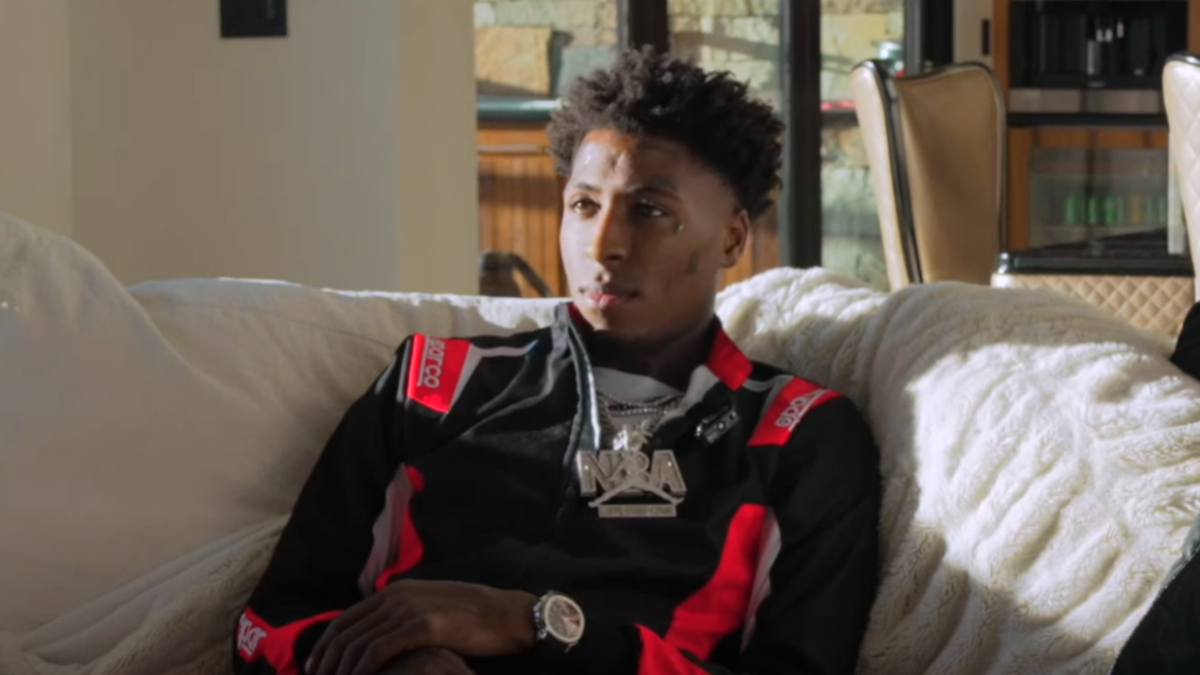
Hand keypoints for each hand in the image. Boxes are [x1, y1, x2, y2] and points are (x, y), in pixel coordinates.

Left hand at [307, 579, 536, 674]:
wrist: (507, 614)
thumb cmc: (474, 618)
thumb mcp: (433, 608)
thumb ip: (406, 617)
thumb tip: (384, 639)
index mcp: (396, 591)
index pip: (346, 619)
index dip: (325, 646)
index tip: (316, 670)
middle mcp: (396, 596)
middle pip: (345, 633)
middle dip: (326, 662)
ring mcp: (408, 610)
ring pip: (357, 644)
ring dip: (341, 671)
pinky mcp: (422, 626)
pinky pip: (378, 651)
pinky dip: (361, 670)